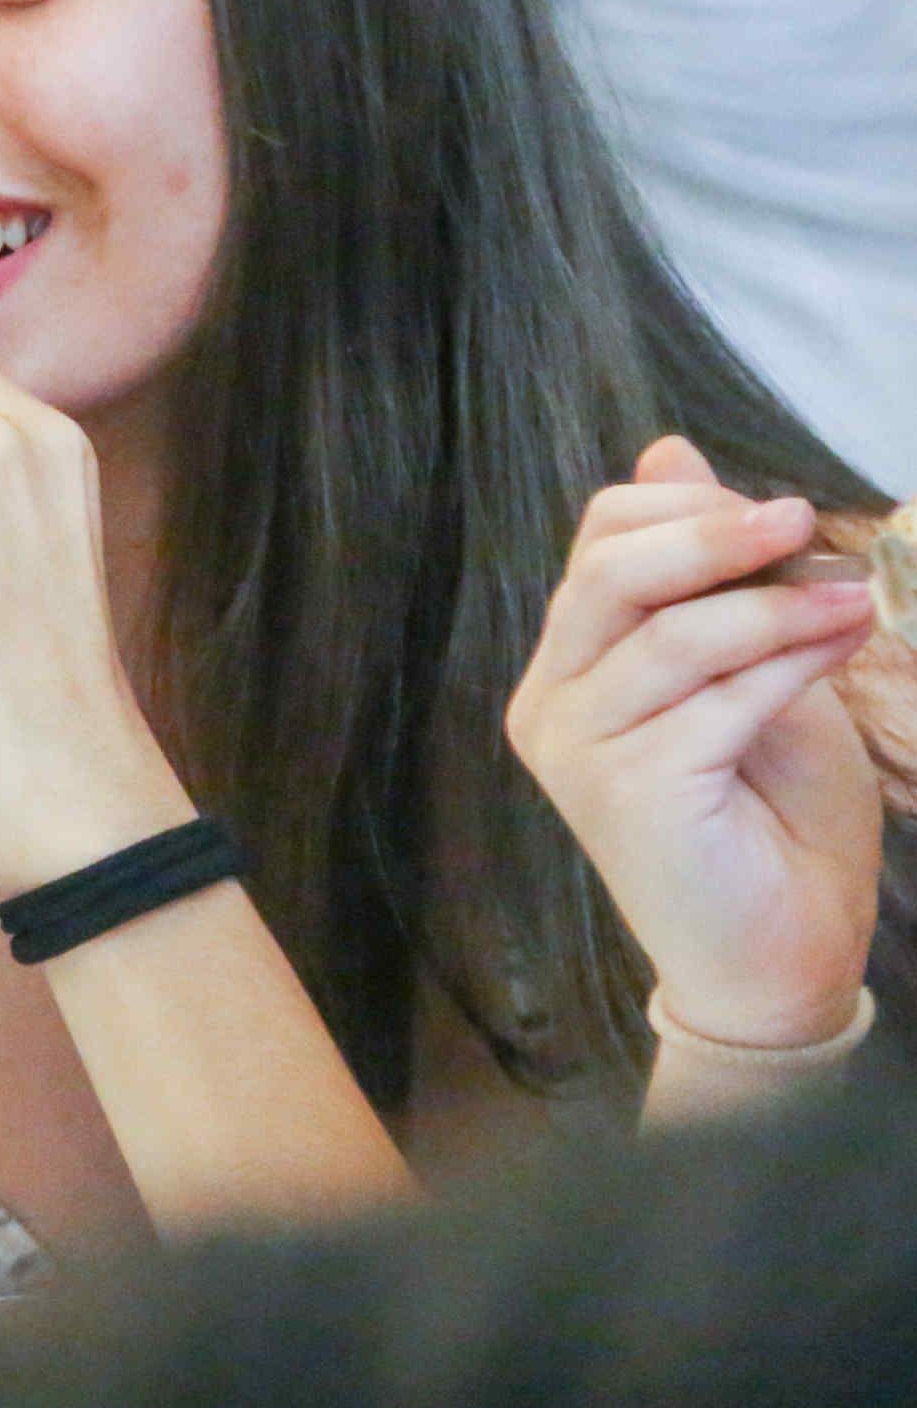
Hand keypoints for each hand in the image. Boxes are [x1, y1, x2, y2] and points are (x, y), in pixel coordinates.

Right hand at [507, 436, 883, 1050]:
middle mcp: (552, 704)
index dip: (688, 511)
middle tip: (804, 520)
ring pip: (671, 632)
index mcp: (569, 669)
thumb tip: (670, 449)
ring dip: (776, 603)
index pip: (599, 546)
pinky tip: (843, 645)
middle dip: (713, 533)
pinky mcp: (630, 792)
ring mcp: (579, 751)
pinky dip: (789, 660)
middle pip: (611, 572)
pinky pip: (716, 698)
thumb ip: (711, 582)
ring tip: (855, 597)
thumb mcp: (746, 671)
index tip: (781, 517)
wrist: (781, 958)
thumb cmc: (771, 823)